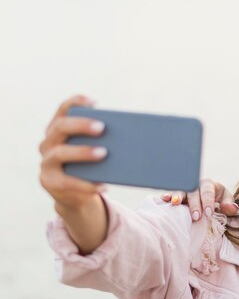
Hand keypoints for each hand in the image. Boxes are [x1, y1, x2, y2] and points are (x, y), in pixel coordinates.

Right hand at [39, 95, 107, 211]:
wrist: (78, 196)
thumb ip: (104, 141)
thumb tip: (132, 136)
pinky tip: (103, 185)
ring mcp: (46, 162)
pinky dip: (86, 184)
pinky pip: (67, 182)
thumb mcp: (95, 151)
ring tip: (104, 153)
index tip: (95, 102)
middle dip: (81, 125)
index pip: (63, 110)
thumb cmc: (91, 167)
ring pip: (60, 153)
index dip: (76, 102)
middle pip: (60, 127)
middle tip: (101, 127)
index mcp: (59, 130)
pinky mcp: (49, 182)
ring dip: (82, 152)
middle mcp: (48, 142)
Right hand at [161, 178, 237, 220]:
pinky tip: (164, 199)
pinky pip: (172, 194)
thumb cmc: (218, 199)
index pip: (208, 192)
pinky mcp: (177, 195)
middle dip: (195, 204)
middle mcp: (195, 185)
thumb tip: (232, 208)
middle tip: (196, 217)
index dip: (208, 202)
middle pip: (194, 192)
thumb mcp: (226, 199)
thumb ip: (229, 204)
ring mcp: (185, 190)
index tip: (208, 213)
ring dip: (178, 197)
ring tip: (175, 203)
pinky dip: (168, 196)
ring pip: (181, 191)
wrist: (210, 197)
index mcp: (209, 185)